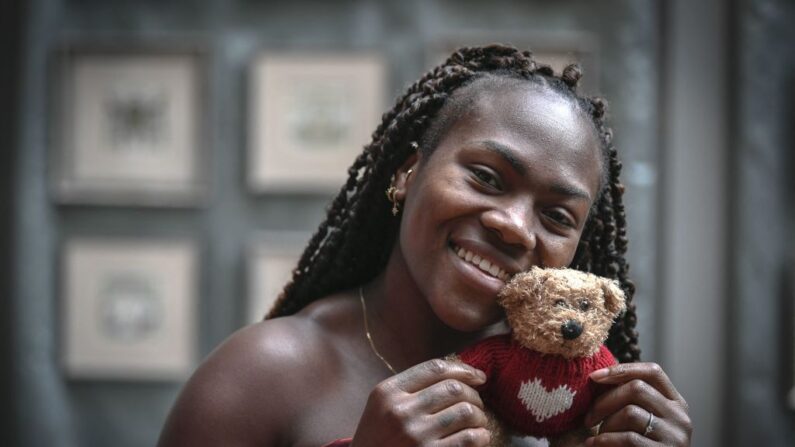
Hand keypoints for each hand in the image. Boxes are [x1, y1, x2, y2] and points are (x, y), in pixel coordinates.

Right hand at [351, 359, 491, 446]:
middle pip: (453, 389)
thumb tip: (460, 374)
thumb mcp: (383, 405)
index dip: (463, 370)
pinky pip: (468, 438)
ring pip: (465, 412)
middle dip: (473, 395)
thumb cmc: (380, 436)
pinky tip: (479, 437)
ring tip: (477, 422)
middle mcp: (401, 411)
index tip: (479, 376)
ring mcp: (415, 435)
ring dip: (479, 416)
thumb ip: (412, 388)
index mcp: (388, 392)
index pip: (435, 369)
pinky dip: (481, 436)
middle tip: (477, 405)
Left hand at [583, 362, 691, 445]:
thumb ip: (629, 399)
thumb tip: (597, 376)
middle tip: (588, 417)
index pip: (652, 371)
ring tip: (597, 435)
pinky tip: (593, 444)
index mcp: (675, 402)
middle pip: (637, 388)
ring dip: (605, 423)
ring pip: (631, 412)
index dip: (621, 369)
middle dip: (605, 400)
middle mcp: (680, 416)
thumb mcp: (641, 419)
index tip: (594, 377)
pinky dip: (605, 440)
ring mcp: (676, 436)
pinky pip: (629, 438)